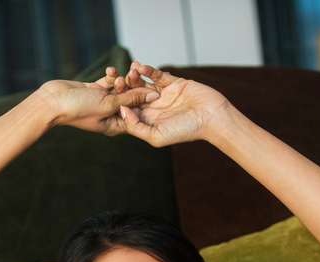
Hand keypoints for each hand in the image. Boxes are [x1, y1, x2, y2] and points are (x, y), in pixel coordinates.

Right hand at [36, 78, 158, 135]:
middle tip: (138, 76)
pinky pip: (109, 81)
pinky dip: (111, 75)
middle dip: (134, 88)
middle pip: (130, 100)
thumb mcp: (109, 104)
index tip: (154, 92)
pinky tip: (110, 70)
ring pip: (120, 89)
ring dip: (123, 80)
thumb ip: (131, 98)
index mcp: (115, 125)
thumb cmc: (79, 109)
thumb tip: (152, 95)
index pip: (137, 115)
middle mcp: (110, 114)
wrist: (53, 102)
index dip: (145, 103)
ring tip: (124, 72)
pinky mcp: (95, 90)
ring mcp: (103, 102)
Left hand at [116, 63, 231, 146]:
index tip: (108, 97)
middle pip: (133, 95)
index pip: (129, 110)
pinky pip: (157, 76)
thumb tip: (122, 112)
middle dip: (124, 88)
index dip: (118, 104)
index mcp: (149, 120)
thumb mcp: (156, 136)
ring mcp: (163, 95)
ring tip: (128, 72)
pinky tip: (140, 67)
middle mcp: (154, 107)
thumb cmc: (186, 131)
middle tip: (115, 81)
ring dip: (134, 77)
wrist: (211, 118)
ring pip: (144, 84)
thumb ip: (136, 126)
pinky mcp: (173, 83)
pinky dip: (149, 71)